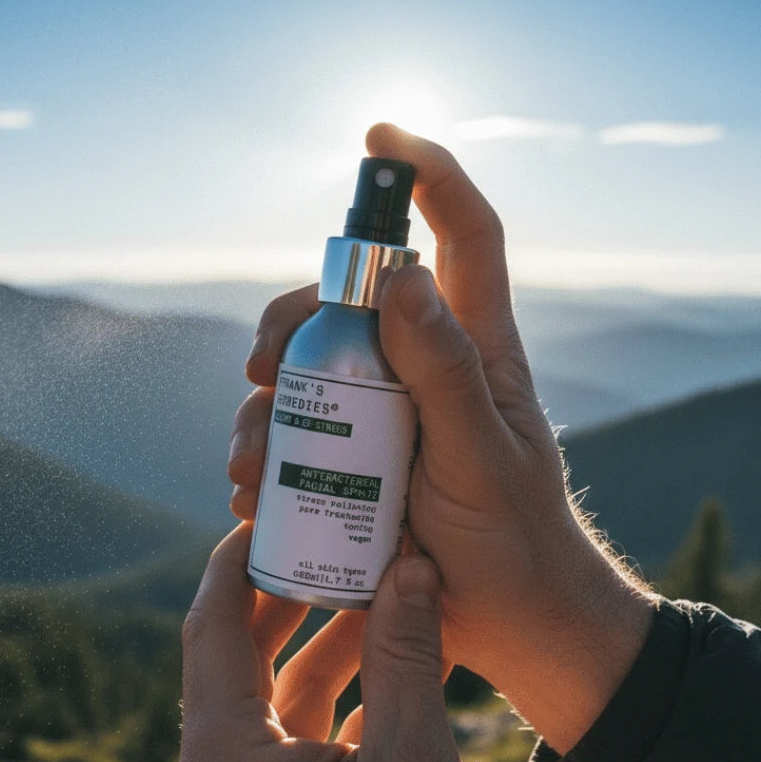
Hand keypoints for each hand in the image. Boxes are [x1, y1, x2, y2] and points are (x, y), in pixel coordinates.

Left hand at [169, 525, 508, 761]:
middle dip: (286, 593)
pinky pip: (292, 738)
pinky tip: (387, 658)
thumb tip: (407, 564)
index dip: (237, 560)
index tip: (272, 508)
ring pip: (272, 696)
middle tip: (333, 533)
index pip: (211, 629)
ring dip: (321, 645)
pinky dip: (334, 697)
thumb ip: (405, 657)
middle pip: (236, 656)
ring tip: (376, 586)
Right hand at [229, 124, 656, 752]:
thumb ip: (447, 371)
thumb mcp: (482, 458)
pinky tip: (250, 490)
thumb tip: (401, 275)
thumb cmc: (514, 541)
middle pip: (350, 302)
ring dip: (263, 406)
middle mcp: (426, 365)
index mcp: (477, 348)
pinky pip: (298, 433)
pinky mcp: (358, 459)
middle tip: (261, 365)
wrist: (508, 623)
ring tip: (247, 467)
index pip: (464, 235)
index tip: (378, 138)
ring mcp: (389, 412)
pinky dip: (264, 451)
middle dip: (294, 319)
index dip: (429, 174)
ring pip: (309, 371)